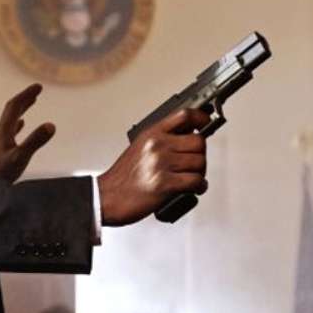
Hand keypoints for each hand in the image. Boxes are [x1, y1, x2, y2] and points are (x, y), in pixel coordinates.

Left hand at [0, 83, 55, 182]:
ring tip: (31, 103)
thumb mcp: (20, 157)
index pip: (14, 106)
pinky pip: (9, 132)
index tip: (39, 86)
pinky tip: (21, 125)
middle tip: (37, 90)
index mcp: (3, 131)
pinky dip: (17, 125)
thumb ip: (35, 141)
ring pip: (10, 120)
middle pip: (11, 110)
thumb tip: (51, 125)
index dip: (26, 94)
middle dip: (25, 98)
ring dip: (22, 109)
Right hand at [98, 109, 209, 225]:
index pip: (184, 115)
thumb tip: (187, 136)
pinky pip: (196, 181)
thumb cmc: (122, 177)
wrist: (106, 197)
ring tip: (192, 178)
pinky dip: (200, 186)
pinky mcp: (165, 183)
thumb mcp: (139, 147)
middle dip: (200, 154)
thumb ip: (160, 139)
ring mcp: (161, 163)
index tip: (206, 121)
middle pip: (199, 141)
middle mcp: (157, 145)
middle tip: (194, 163)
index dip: (200, 117)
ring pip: (200, 162)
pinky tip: (194, 188)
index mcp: (152, 133)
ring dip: (200, 172)